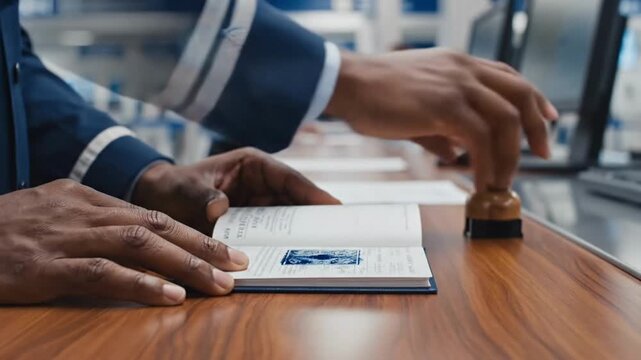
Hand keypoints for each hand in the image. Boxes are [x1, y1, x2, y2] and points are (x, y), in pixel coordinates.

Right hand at [0, 180, 247, 305]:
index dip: (193, 234)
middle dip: (202, 247)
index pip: (153, 215)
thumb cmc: (6, 230)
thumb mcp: (54, 214)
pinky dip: (139, 284)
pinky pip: (102, 273)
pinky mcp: (46, 266)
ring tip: (218, 283)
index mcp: (87, 198)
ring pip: (139, 245)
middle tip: (239, 265)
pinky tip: (169, 296)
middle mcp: (84, 212)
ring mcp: (66, 237)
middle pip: (156, 226)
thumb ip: (96, 223)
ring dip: (184, 264)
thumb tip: (142, 239)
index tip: (226, 251)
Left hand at [132, 148, 339, 233]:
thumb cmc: (173, 187)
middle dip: (313, 215)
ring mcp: (258, 203)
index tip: (332, 206)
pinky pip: (272, 232)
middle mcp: (261, 183)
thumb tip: (219, 207)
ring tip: (323, 247)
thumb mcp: (185, 189)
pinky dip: (281, 243)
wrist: (157, 201)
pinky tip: (292, 256)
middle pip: (295, 199)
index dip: (312, 192)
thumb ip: (201, 197)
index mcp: (252, 165)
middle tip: (337, 233)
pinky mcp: (252, 222)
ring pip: (288, 217)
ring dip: (301, 231)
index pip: (287, 178)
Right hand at [325, 48, 557, 189]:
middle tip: (543, 151)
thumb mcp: (414, 110)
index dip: (534, 99)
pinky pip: (482, 138)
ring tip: (503, 181)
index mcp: (458, 65)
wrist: (348, 85)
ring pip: (507, 119)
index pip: (509, 77)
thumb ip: (438, 130)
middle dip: (537, 125)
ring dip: (511, 155)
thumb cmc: (373, 95)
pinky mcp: (445, 105)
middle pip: (520, 94)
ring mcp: (457, 85)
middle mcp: (464, 69)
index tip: (547, 119)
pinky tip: (481, 183)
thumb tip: (454, 152)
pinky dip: (488, 164)